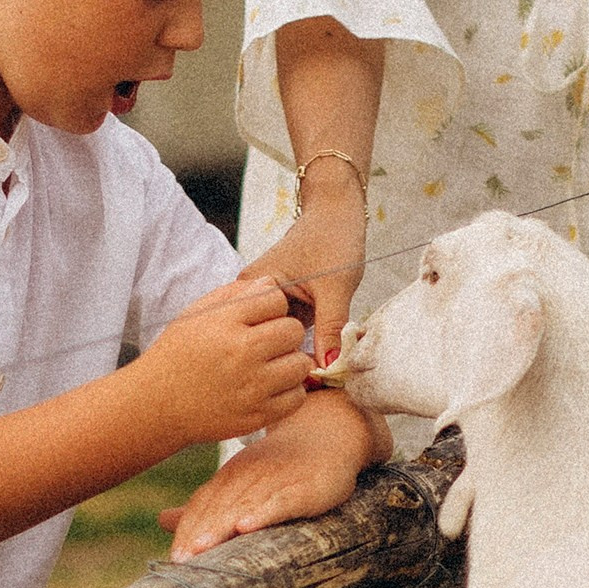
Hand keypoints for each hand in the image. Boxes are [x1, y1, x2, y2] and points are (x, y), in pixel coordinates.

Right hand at [132, 276, 310, 450]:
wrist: (156, 405)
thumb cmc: (176, 356)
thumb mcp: (195, 314)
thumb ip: (233, 294)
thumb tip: (270, 283)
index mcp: (224, 323)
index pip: (275, 298)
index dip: (271, 306)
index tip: (261, 317)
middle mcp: (241, 353)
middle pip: (294, 330)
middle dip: (284, 333)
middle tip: (269, 343)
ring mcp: (251, 387)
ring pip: (301, 363)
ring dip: (290, 362)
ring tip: (271, 365)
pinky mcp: (257, 415)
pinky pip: (297, 396)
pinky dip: (288, 391)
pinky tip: (270, 387)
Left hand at [166, 389, 390, 552]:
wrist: (328, 438)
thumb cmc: (280, 468)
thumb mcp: (238, 484)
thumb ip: (204, 506)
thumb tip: (162, 520)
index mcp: (228, 480)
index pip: (202, 507)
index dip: (188, 532)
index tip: (174, 560)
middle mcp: (247, 479)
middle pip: (218, 510)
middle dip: (198, 535)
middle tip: (181, 561)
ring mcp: (274, 483)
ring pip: (243, 507)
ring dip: (221, 527)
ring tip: (201, 548)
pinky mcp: (303, 490)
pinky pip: (280, 502)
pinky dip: (263, 513)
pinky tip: (246, 526)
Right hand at [238, 175, 366, 365]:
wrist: (337, 211)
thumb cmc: (332, 238)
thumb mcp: (334, 288)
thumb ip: (330, 328)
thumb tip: (328, 367)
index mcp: (252, 289)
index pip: (259, 338)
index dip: (283, 358)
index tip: (308, 376)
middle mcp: (251, 297)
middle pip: (268, 341)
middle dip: (292, 354)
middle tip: (319, 373)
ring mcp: (267, 301)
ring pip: (282, 338)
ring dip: (299, 346)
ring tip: (320, 362)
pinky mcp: (282, 302)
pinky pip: (291, 329)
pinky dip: (306, 337)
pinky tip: (320, 345)